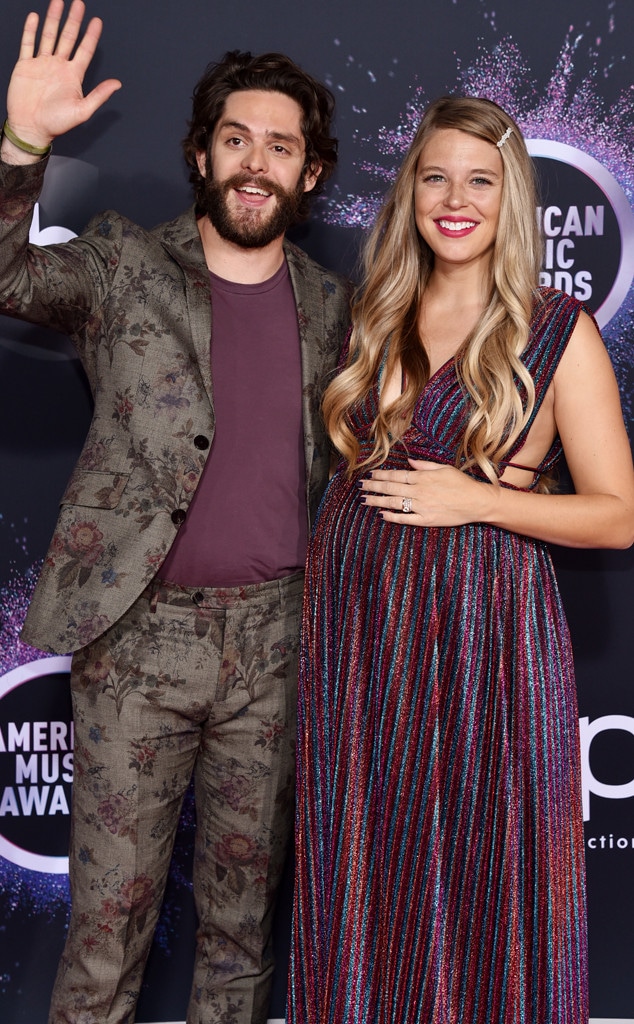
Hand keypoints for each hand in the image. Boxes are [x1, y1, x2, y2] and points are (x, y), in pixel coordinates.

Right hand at [5, 0, 120, 152]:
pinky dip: (30, 31)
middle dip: (73, 21)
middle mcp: (58, 67)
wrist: (31, 128)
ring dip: (53, 19)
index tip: (97, 21)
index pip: (84, 50)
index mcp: (73, 76)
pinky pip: (28, 44)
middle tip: (79, 4)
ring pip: (48, 36)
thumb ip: (99, 95)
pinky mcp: (26, 66)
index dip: (91, 36)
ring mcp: (42, 64)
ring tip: (58, 2)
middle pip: (68, 38)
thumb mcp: (82, 111)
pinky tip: (34, 17)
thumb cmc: (57, 124)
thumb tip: (118, 84)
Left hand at [359, 458, 492, 526]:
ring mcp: (422, 507)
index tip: (370, 474)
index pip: (396, 475)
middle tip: (360, 486)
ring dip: (377, 501)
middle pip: (391, 488)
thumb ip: (425, 465)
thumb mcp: (444, 468)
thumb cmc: (462, 483)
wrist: (477, 502)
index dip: (381, 475)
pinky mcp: (426, 520)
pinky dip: (392, 517)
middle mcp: (419, 491)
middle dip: (373, 486)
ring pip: (394, 503)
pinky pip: (405, 519)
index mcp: (423, 477)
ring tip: (364, 500)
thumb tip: (410, 462)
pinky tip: (381, 514)